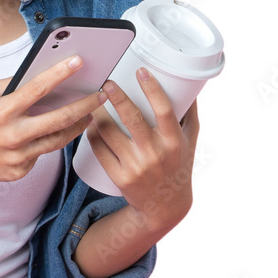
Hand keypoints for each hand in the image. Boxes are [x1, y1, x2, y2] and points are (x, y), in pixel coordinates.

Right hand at [0, 55, 108, 193]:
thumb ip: (7, 86)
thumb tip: (33, 77)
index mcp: (1, 112)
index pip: (38, 88)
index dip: (60, 73)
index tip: (78, 62)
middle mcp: (12, 136)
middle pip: (60, 119)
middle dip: (85, 105)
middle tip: (101, 95)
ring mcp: (17, 158)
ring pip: (57, 141)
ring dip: (76, 126)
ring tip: (88, 114)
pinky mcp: (18, 172)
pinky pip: (40, 154)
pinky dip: (46, 142)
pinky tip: (47, 133)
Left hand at [86, 68, 199, 232]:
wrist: (165, 206)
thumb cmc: (178, 165)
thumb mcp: (189, 141)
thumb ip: (188, 112)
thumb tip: (187, 80)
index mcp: (173, 141)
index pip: (164, 110)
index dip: (152, 89)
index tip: (141, 71)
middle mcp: (155, 154)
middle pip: (132, 118)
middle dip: (117, 97)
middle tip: (106, 82)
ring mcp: (136, 166)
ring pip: (109, 133)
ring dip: (98, 113)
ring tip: (92, 101)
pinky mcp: (119, 177)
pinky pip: (100, 150)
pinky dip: (92, 134)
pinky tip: (88, 123)